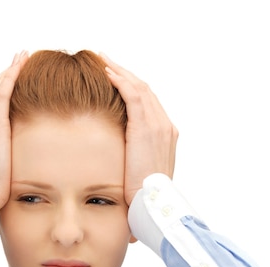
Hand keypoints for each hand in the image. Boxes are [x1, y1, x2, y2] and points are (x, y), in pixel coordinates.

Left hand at [101, 54, 177, 204]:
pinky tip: (107, 72)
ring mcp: (158, 125)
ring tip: (103, 60)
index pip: (150, 104)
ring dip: (120, 71)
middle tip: (107, 61)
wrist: (152, 203)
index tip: (117, 78)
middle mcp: (165, 126)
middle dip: (126, 74)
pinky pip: (133, 95)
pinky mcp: (146, 127)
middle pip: (146, 90)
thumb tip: (120, 164)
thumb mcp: (140, 173)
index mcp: (166, 136)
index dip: (132, 88)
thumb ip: (135, 159)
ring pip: (139, 88)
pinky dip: (121, 81)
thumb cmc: (144, 196)